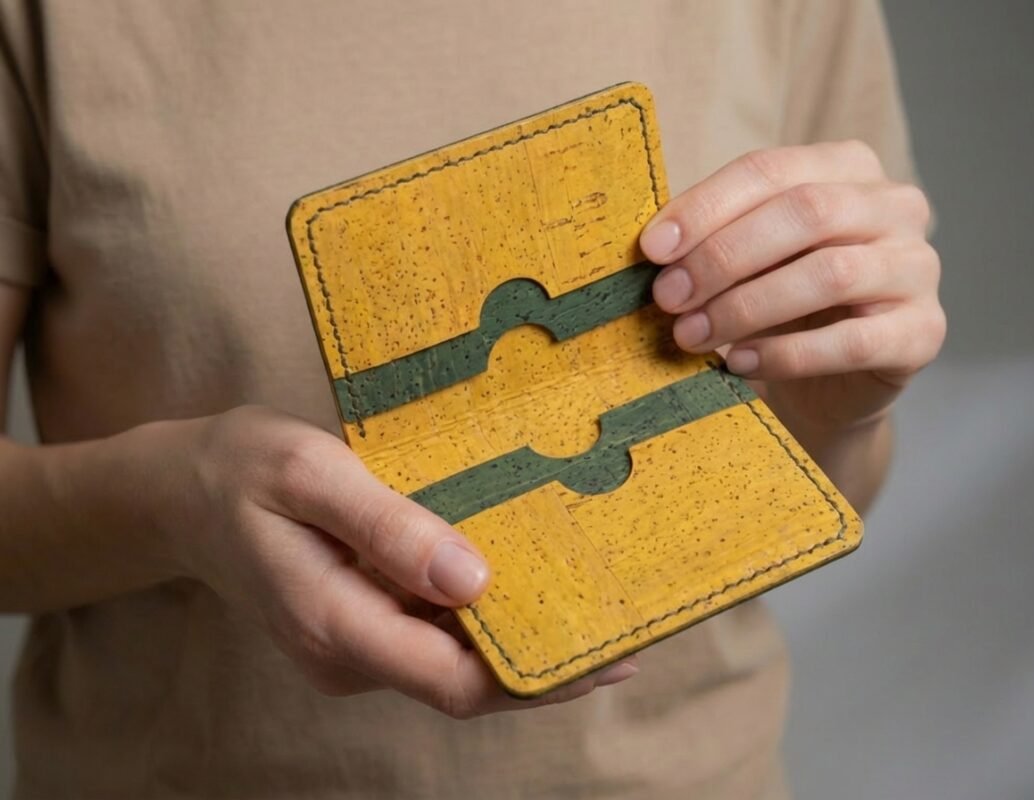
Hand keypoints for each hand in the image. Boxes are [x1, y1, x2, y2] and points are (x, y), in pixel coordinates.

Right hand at [140, 406, 636, 717]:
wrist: (184, 491)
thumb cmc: (244, 469)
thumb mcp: (312, 475)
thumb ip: (388, 528)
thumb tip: (474, 580)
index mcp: (333, 623)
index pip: (453, 681)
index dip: (536, 677)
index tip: (608, 654)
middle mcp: (347, 653)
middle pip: (464, 683)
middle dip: (546, 666)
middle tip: (626, 629)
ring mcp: (352, 647)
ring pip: (452, 663)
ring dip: (520, 643)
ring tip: (595, 608)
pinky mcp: (358, 627)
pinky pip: (433, 637)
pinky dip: (485, 621)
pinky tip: (529, 585)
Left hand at [640, 140, 945, 431]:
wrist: (834, 379)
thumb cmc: (783, 303)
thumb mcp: (748, 258)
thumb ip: (713, 239)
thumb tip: (652, 246)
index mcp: (848, 167)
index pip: (771, 169)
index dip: (707, 206)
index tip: (653, 248)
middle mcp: (896, 206)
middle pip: (804, 214)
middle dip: (724, 256)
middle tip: (668, 297)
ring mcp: (918, 267)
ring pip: (830, 273)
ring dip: (746, 306)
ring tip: (692, 335)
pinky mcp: (923, 331)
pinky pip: (853, 340)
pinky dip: (787, 354)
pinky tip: (739, 363)